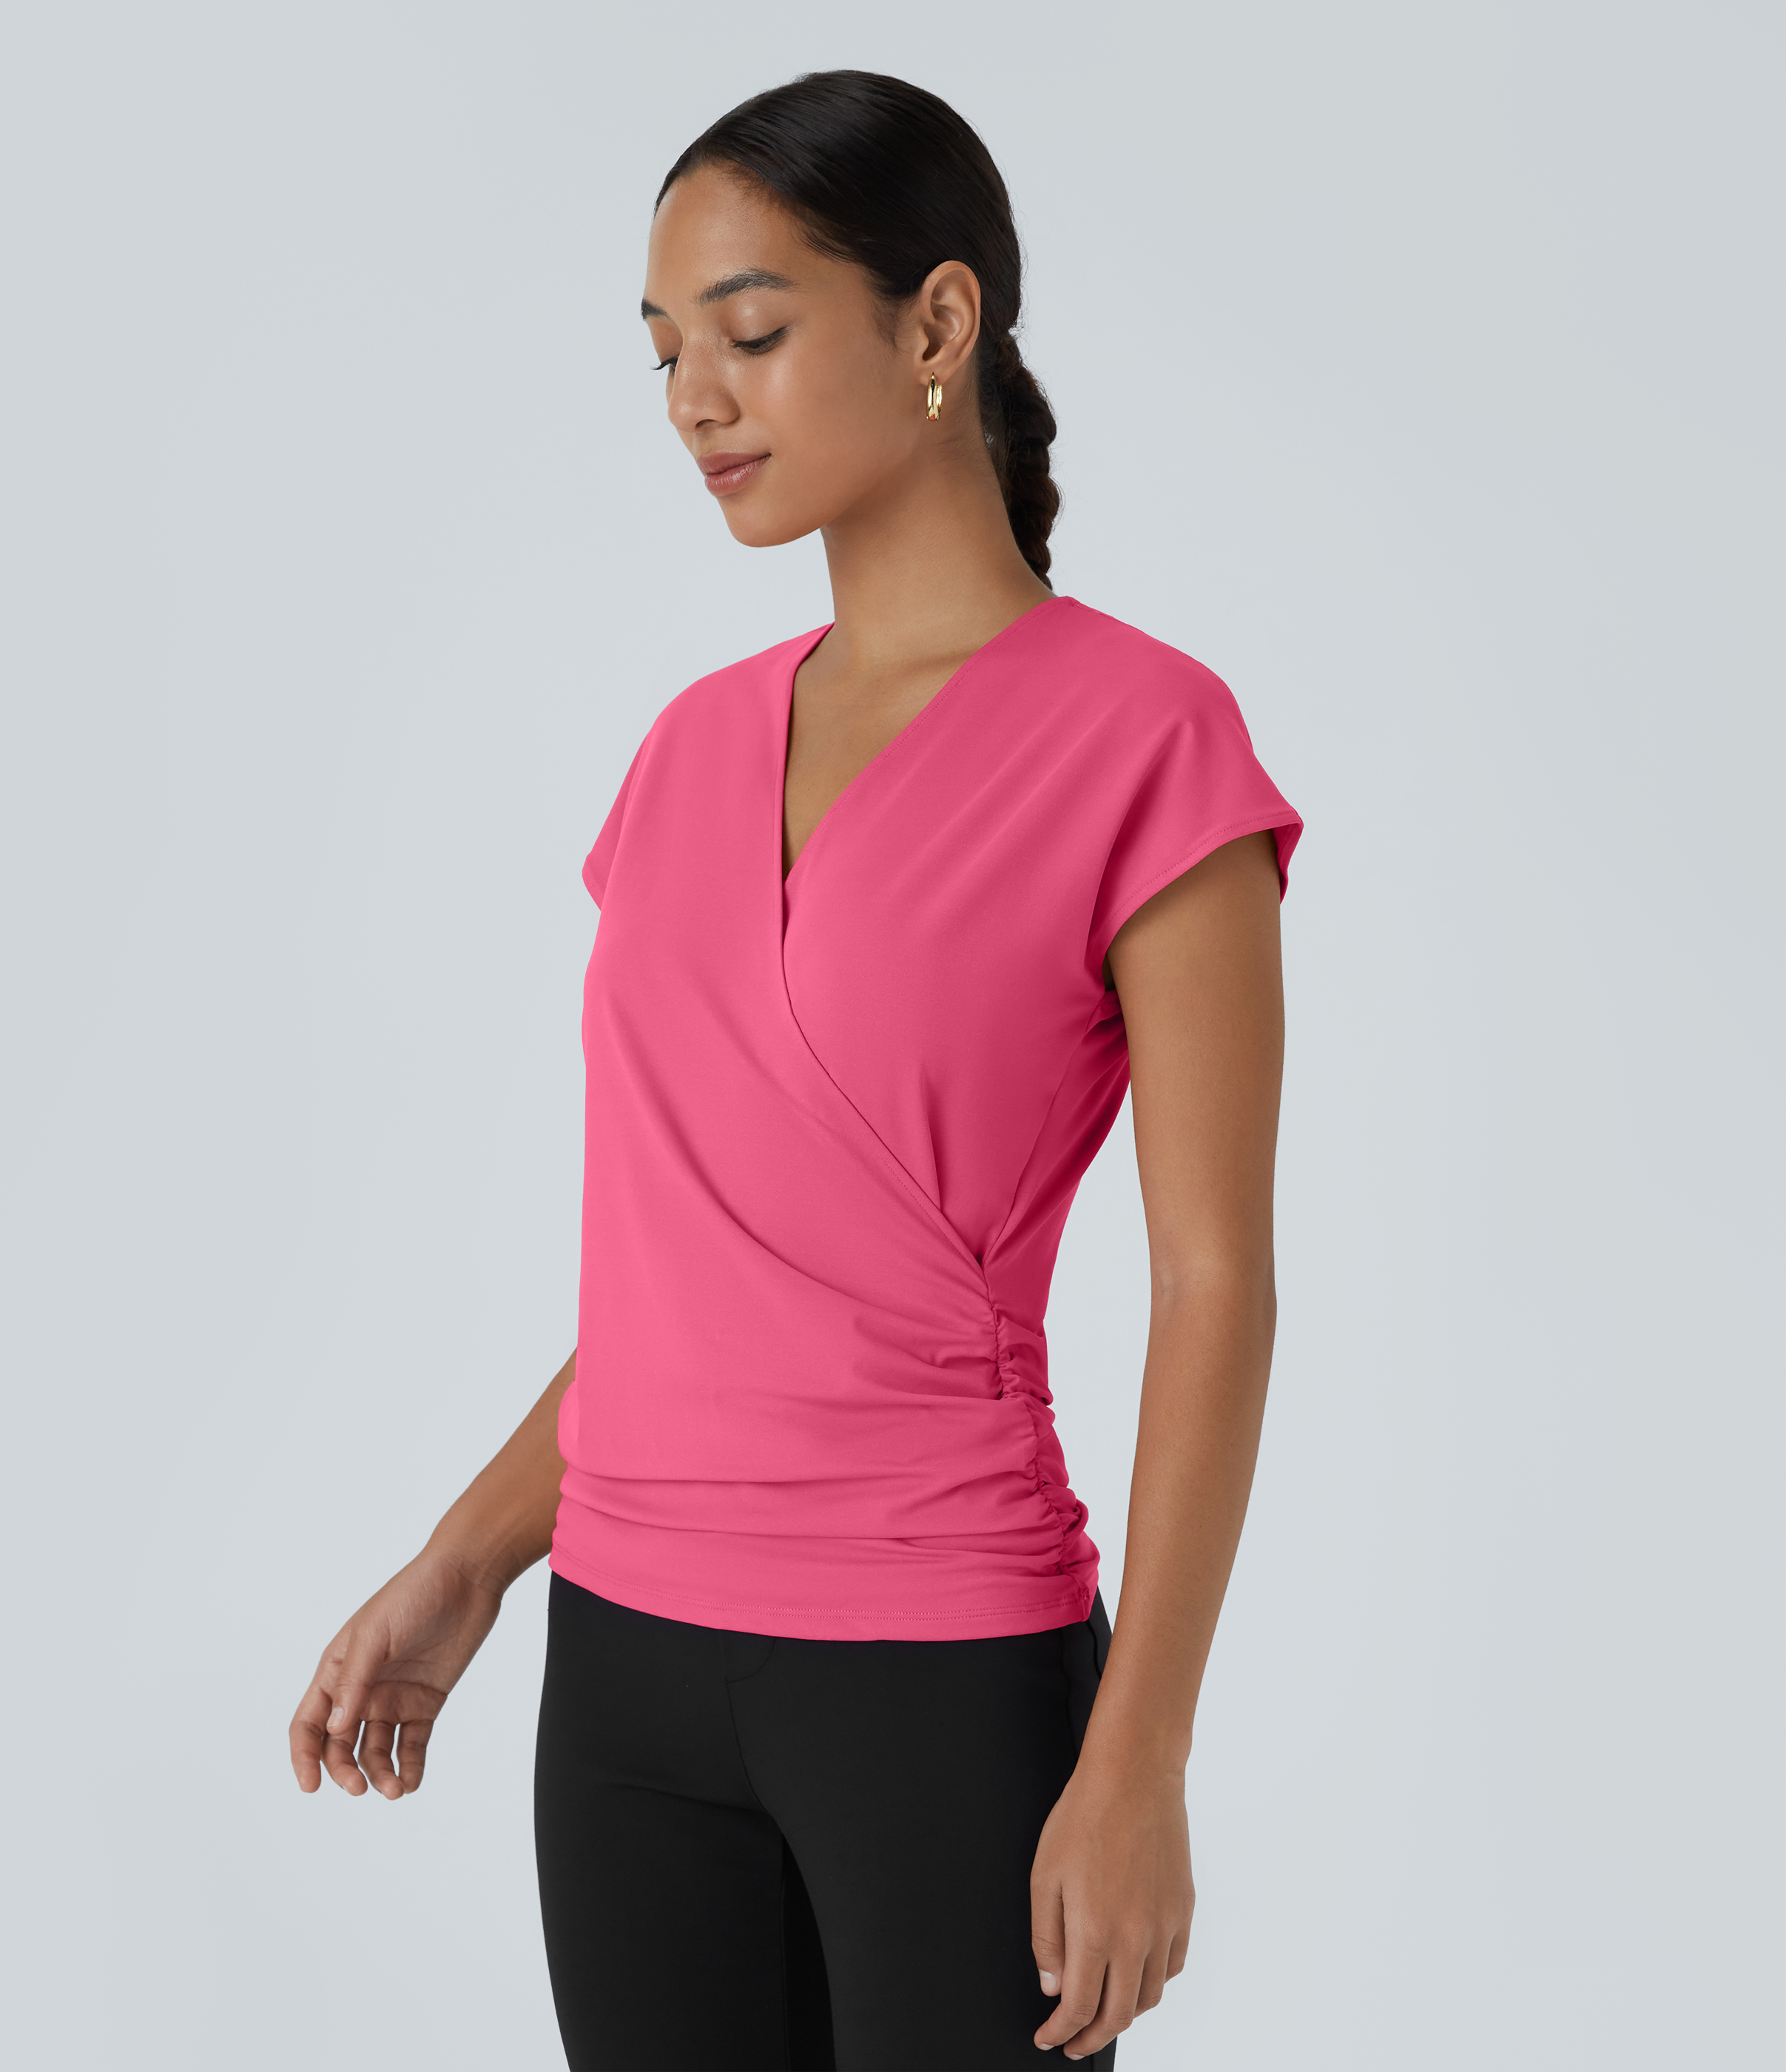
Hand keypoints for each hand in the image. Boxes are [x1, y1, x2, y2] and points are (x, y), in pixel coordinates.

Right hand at [288, 1545, 503, 1799]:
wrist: (467, 1577)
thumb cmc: (414, 1593)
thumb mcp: (375, 1633)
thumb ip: (354, 1681)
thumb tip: (334, 1728)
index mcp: (338, 1670)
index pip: (309, 1723)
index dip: (303, 1757)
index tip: (310, 1787)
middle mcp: (362, 1689)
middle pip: (340, 1745)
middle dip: (344, 1772)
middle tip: (360, 1789)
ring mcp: (394, 1697)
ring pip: (376, 1750)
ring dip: (380, 1774)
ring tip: (395, 1790)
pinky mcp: (425, 1701)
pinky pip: (412, 1743)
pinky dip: (409, 1766)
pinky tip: (411, 1781)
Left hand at [1030, 1761, 1193, 2058]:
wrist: (1134, 1776)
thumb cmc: (1085, 1817)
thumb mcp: (1044, 1877)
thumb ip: (1046, 1939)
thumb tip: (1052, 1985)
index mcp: (1095, 1932)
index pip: (1079, 2007)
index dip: (1061, 2032)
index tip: (1048, 2037)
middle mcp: (1135, 1938)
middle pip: (1118, 2015)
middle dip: (1091, 2038)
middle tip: (1073, 2041)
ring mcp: (1165, 1926)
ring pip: (1149, 1997)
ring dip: (1124, 2015)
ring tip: (1102, 2014)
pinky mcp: (1184, 1910)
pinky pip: (1172, 1966)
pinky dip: (1153, 1985)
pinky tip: (1136, 1978)